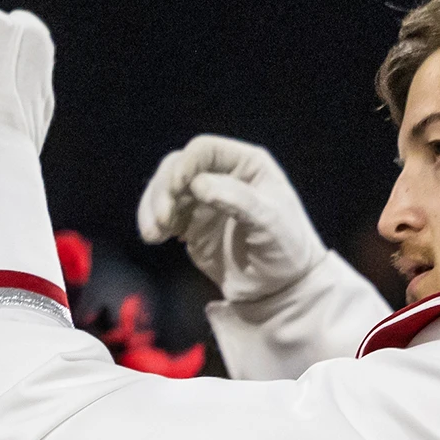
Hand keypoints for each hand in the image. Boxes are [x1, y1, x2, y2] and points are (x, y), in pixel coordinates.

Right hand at [134, 134, 326, 304]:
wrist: (280, 288)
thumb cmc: (286, 249)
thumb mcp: (270, 222)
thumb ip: (238, 200)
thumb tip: (198, 184)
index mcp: (246, 164)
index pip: (205, 150)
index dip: (185, 165)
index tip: (176, 189)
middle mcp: (222, 175)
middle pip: (177, 167)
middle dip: (163, 190)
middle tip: (162, 220)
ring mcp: (204, 199)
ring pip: (165, 189)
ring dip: (153, 208)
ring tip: (153, 236)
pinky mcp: (191, 223)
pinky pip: (163, 214)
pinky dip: (153, 222)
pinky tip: (155, 238)